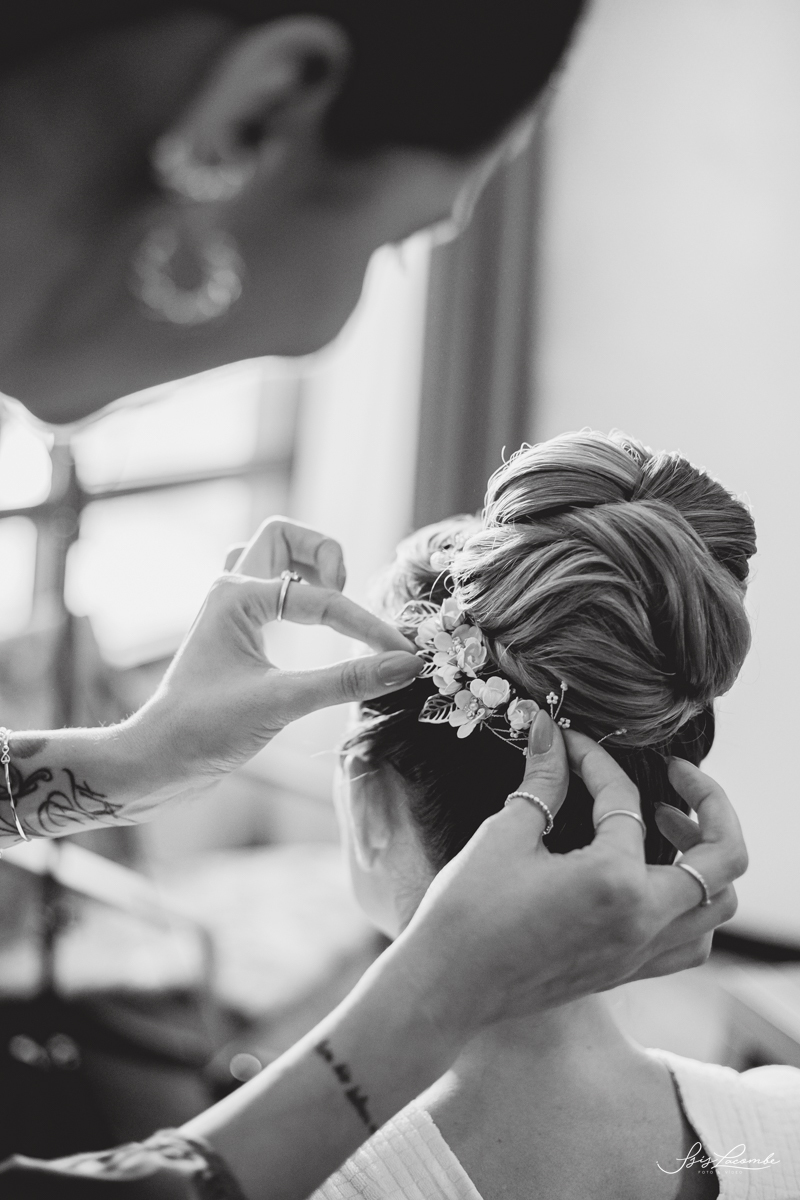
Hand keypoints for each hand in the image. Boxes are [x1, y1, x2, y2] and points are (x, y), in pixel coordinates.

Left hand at [125, 518, 420, 806]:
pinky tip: (312, 623)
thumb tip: (405, 666)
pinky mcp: (232, 630)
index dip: (368, 627)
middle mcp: (230, 591)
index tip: (401, 654)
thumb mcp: (282, 703)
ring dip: (306, 565)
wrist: (159, 761)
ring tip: (332, 601)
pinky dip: (295, 590)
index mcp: (236, 596)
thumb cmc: (206, 730)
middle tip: (344, 594)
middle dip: (323, 553)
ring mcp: (228, 608)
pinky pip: (267, 586)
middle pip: (283, 535)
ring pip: (269, 554)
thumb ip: (346, 682)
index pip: (323, 600)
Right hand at [393, 712, 745, 1035]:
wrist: (444, 988)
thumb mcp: (505, 834)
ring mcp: (639, 953)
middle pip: (722, 858)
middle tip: (676, 776)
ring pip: (716, 906)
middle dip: (709, 804)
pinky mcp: (626, 973)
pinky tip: (651, 879)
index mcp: (613, 882)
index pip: (624, 801)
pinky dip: (691, 907)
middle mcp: (641, 922)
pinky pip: (690, 942)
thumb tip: (550, 731)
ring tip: (666, 827)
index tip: (568, 742)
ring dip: (707, 861)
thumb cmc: (466, 911)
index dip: (594, 760)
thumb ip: (542, 780)